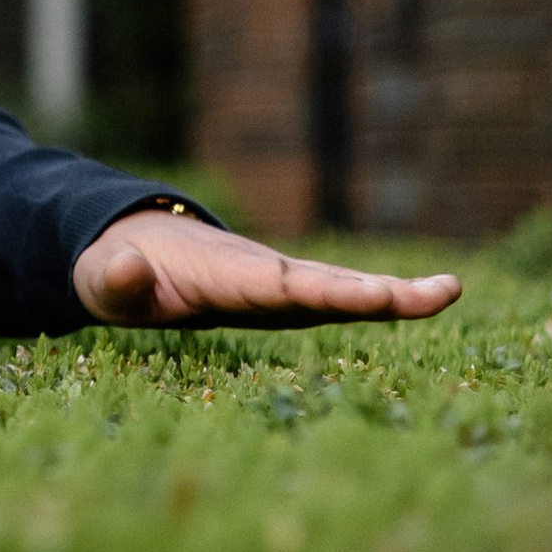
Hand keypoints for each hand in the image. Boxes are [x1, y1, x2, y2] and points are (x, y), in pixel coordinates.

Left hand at [73, 210, 460, 328]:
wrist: (128, 249)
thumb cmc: (114, 271)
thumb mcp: (101, 278)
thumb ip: (115, 278)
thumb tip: (128, 271)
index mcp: (225, 277)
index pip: (282, 287)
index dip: (328, 293)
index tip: (375, 295)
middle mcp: (264, 277)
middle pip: (330, 284)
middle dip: (381, 292)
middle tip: (443, 292)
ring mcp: (279, 287)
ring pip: (342, 290)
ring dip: (393, 295)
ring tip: (450, 291)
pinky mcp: (284, 299)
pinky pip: (336, 301)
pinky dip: (380, 302)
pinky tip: (428, 302)